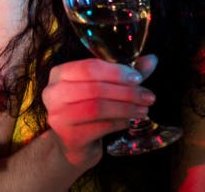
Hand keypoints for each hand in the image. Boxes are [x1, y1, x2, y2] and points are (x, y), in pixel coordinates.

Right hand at [42, 54, 157, 169]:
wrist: (74, 145)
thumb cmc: (88, 109)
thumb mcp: (105, 87)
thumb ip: (125, 73)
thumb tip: (151, 60)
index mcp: (59, 74)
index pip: (89, 67)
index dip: (116, 71)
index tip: (138, 78)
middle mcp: (53, 93)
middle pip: (94, 88)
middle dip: (126, 92)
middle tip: (148, 96)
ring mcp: (58, 117)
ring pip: (97, 108)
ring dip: (125, 108)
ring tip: (143, 109)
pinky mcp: (68, 137)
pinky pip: (100, 126)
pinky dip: (119, 122)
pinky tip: (129, 121)